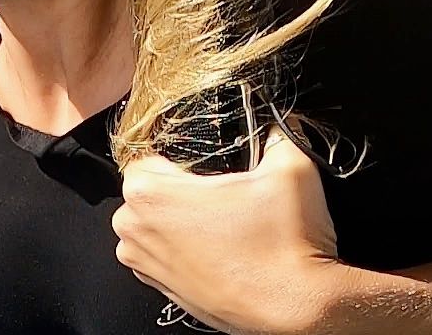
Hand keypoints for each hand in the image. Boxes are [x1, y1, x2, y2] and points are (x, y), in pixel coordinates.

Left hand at [112, 130, 348, 334]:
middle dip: (178, 187)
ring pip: (152, 223)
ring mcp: (144, 264)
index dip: (177, 154)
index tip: (204, 163)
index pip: (145, 153)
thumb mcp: (290, 167)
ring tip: (222, 223)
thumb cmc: (286, 244)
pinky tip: (218, 249)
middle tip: (220, 193)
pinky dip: (182, 250)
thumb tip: (281, 120)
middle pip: (146, 189)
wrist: (298, 310)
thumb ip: (278, 132)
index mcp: (147, 192)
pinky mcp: (161, 291)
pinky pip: (161, 256)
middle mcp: (133, 229)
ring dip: (178, 220)